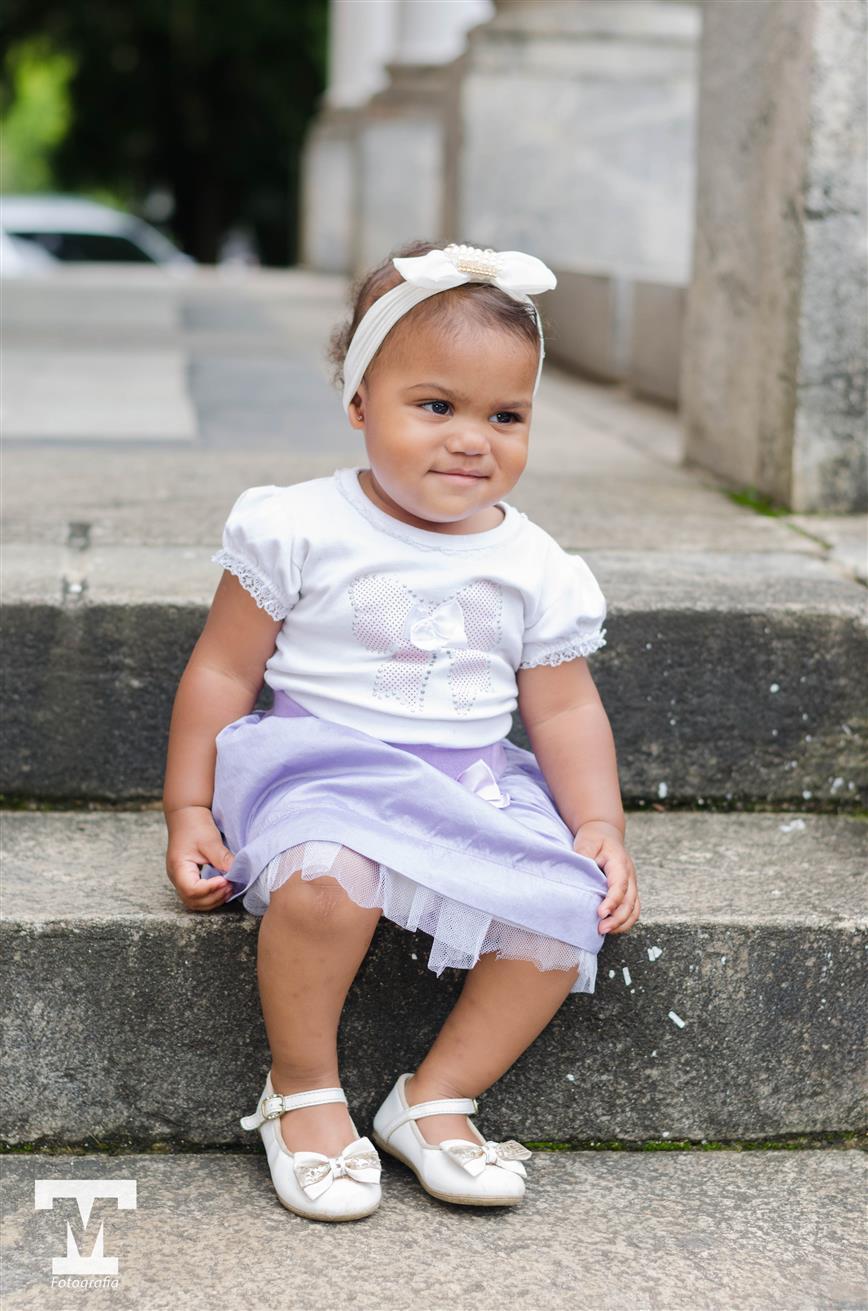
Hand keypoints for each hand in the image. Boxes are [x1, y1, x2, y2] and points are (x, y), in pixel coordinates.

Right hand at [165, 805, 234, 911]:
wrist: (187, 814)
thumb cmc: (195, 824)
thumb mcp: (209, 840)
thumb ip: (221, 858)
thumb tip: (236, 873)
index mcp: (178, 868)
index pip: (192, 890)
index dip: (210, 889)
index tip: (226, 880)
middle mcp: (177, 877)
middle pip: (193, 900)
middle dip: (214, 897)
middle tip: (231, 886)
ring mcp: (181, 879)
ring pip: (195, 902)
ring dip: (213, 899)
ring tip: (230, 888)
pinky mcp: (189, 877)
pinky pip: (198, 896)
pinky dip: (211, 896)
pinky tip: (224, 887)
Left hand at [573, 821, 639, 935]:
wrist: (605, 832)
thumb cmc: (594, 838)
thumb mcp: (587, 841)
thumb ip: (584, 855)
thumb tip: (578, 872)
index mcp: (620, 863)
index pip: (619, 885)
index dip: (612, 901)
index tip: (600, 913)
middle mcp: (629, 876)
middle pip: (629, 902)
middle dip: (617, 918)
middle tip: (601, 928)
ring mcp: (631, 885)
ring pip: (634, 909)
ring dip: (622, 923)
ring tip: (604, 931)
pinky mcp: (628, 891)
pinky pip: (632, 910)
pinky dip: (624, 922)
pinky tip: (611, 928)